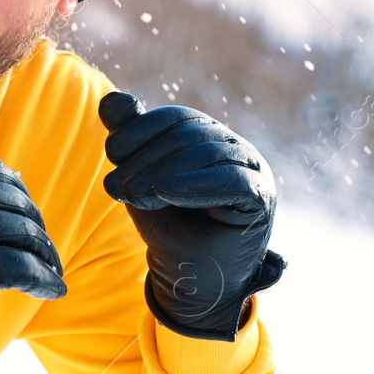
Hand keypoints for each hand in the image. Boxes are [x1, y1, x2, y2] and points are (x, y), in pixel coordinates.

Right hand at [0, 157, 66, 373]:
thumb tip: (6, 175)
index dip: (18, 191)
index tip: (25, 209)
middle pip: (18, 204)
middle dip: (35, 224)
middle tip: (41, 244)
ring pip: (29, 236)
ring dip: (46, 254)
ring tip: (50, 267)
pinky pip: (29, 270)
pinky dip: (47, 280)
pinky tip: (54, 288)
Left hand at [99, 91, 285, 340]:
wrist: (188, 274)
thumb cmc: (166, 222)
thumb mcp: (139, 175)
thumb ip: (129, 137)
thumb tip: (112, 98)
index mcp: (207, 136)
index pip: (174, 118)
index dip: (138, 130)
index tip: (113, 155)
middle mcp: (234, 148)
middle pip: (188, 134)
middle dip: (144, 159)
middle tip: (119, 188)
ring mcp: (252, 170)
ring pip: (206, 154)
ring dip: (160, 173)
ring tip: (134, 196)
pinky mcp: (261, 198)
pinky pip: (231, 181)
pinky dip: (193, 184)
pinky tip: (164, 191)